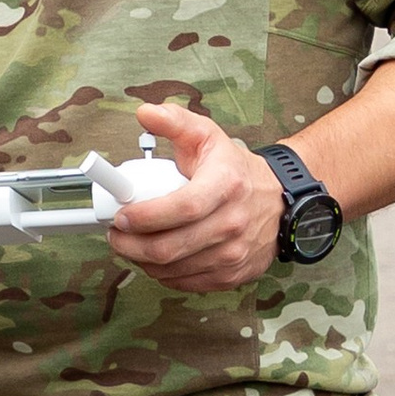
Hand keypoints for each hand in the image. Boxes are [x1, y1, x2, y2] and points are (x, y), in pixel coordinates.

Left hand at [103, 96, 290, 295]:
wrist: (278, 201)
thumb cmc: (236, 170)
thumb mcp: (208, 136)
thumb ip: (175, 121)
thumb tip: (145, 113)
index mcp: (226, 185)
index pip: (182, 208)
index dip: (146, 217)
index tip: (122, 215)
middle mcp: (233, 223)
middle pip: (171, 247)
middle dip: (131, 245)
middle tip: (116, 233)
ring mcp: (234, 253)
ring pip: (174, 269)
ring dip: (142, 260)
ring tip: (130, 244)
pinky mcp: (233, 274)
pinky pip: (186, 283)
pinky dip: (162, 274)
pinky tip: (153, 258)